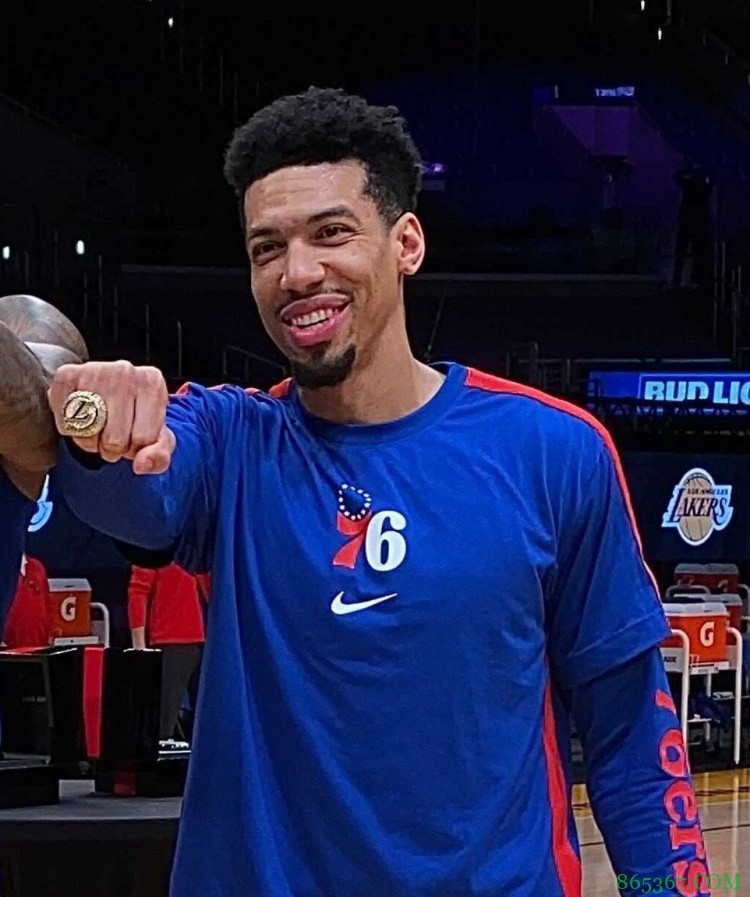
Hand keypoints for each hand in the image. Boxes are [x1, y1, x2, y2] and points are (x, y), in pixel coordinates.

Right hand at [48, 361, 174, 473]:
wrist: (104, 389)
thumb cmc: (135, 416)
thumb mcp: (157, 437)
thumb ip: (159, 456)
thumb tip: (141, 465)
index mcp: (152, 382)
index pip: (144, 439)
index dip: (136, 447)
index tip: (134, 433)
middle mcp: (125, 371)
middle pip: (115, 440)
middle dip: (113, 448)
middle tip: (113, 432)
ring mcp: (94, 371)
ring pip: (88, 434)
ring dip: (91, 442)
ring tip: (98, 427)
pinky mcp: (66, 376)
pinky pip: (65, 424)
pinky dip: (70, 430)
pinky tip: (80, 418)